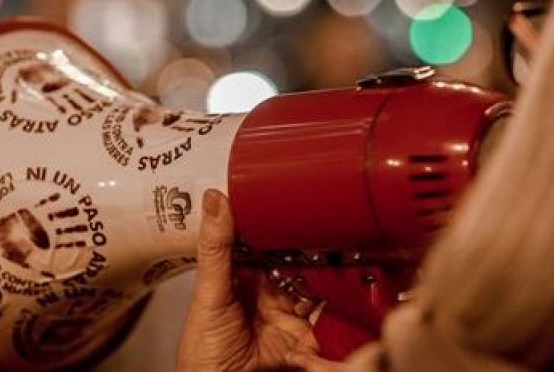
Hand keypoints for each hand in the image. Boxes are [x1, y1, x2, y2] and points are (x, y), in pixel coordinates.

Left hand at [176, 190, 341, 371]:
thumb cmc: (203, 357)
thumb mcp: (208, 297)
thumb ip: (216, 250)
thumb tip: (215, 201)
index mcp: (241, 281)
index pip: (263, 243)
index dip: (278, 222)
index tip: (294, 197)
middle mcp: (268, 296)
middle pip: (297, 261)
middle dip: (312, 242)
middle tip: (328, 218)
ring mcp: (291, 316)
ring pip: (318, 283)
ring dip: (331, 266)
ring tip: (344, 243)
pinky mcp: (311, 338)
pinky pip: (333, 313)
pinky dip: (344, 298)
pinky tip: (350, 279)